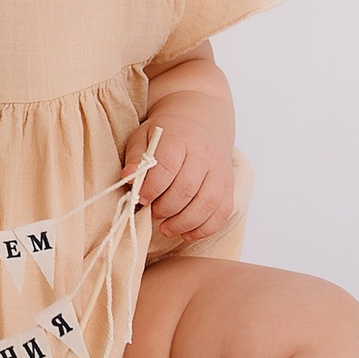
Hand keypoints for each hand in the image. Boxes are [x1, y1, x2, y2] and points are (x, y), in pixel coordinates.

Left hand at [124, 111, 234, 244]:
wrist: (200, 124)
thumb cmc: (167, 135)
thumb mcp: (144, 136)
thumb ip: (136, 157)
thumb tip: (129, 178)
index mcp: (180, 139)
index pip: (168, 166)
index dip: (152, 187)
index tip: (140, 198)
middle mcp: (204, 154)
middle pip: (187, 188)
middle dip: (165, 208)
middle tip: (152, 212)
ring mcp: (220, 171)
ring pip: (207, 203)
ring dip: (184, 222)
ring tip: (165, 229)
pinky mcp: (229, 186)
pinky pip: (222, 212)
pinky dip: (205, 228)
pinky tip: (187, 233)